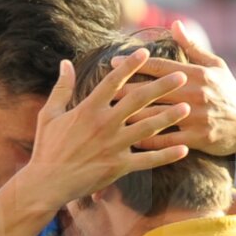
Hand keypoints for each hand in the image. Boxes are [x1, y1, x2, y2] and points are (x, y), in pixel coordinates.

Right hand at [19, 48, 190, 207]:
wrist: (47, 182)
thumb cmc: (47, 148)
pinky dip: (166, 155)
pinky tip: (184, 149)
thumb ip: (61, 87)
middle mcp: (105, 124)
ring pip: (148, 128)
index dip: (130, 66)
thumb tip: (66, 62)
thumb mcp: (49, 114)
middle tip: (181, 76)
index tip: (146, 53)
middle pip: (138, 100)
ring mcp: (114, 146)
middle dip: (161, 86)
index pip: (113, 81)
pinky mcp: (119, 166)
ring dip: (169, 117)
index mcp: (88, 109)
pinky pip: (147, 160)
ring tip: (188, 107)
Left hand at [115, 20, 235, 156]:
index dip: (134, 63)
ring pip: (155, 116)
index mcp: (197, 74)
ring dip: (131, 117)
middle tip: (102, 91)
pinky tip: (129, 141)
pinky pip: (166, 141)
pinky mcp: (197, 139)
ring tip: (109, 118)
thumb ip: (193, 47)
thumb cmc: (230, 94)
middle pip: (152, 92)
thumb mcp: (217, 66)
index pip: (160, 66)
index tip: (112, 61)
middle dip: (124, 91)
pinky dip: (147, 141)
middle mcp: (195, 94)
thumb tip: (175, 23)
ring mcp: (196, 117)